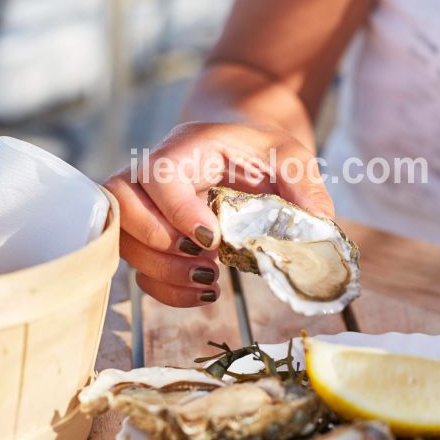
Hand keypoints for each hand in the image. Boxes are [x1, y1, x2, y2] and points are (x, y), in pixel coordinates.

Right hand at [105, 121, 333, 307]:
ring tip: (209, 278)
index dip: (177, 210)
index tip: (212, 239)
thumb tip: (319, 220)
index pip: (159, 173)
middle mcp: (154, 174)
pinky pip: (137, 268)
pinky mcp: (150, 236)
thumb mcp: (290, 156)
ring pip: (122, 239)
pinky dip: (165, 289)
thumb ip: (303, 183)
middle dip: (157, 241)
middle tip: (205, 257)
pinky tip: (203, 292)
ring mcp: (146, 206)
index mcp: (188, 147)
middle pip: (120, 202)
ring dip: (162, 270)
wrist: (241, 153)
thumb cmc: (260, 152)